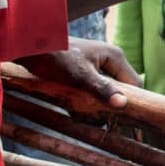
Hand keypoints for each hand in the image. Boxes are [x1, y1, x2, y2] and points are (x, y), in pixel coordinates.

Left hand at [16, 40, 140, 107]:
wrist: (28, 46)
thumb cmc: (55, 57)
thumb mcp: (80, 76)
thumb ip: (102, 89)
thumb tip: (123, 103)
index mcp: (115, 57)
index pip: (135, 83)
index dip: (133, 101)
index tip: (123, 119)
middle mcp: (109, 60)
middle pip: (120, 89)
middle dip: (109, 105)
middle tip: (98, 119)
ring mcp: (96, 66)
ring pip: (105, 92)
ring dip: (95, 105)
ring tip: (81, 113)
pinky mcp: (83, 72)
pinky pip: (92, 91)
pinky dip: (85, 101)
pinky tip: (73, 107)